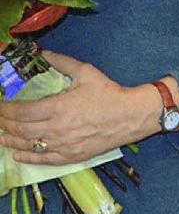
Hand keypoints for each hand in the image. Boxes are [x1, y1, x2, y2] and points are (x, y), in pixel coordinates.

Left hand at [0, 51, 161, 165]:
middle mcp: (56, 129)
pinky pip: (44, 160)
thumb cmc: (109, 93)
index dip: (5, 110)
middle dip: (5, 124)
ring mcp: (63, 145)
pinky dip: (28, 158)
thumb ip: (62, 62)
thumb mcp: (86, 72)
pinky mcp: (71, 156)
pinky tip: (17, 154)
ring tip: (1, 136)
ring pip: (29, 145)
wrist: (131, 116)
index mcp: (58, 107)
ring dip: (11, 141)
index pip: (22, 111)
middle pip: (21, 129)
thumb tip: (43, 54)